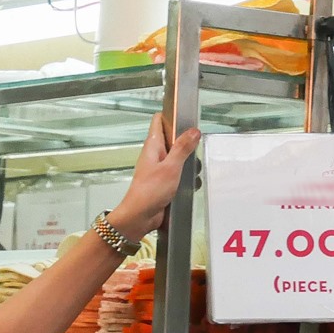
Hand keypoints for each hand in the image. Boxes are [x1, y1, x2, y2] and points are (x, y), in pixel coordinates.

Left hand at [106, 113, 202, 241]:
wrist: (140, 217)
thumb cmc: (148, 192)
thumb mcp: (171, 167)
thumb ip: (183, 148)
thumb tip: (193, 131)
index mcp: (153, 146)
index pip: (159, 121)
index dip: (171, 116)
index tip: (185, 118)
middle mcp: (155, 155)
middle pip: (173, 139)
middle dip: (187, 145)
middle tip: (191, 153)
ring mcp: (159, 168)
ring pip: (178, 158)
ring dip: (188, 165)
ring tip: (189, 174)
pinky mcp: (163, 182)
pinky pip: (178, 174)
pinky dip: (185, 179)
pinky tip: (187, 186)